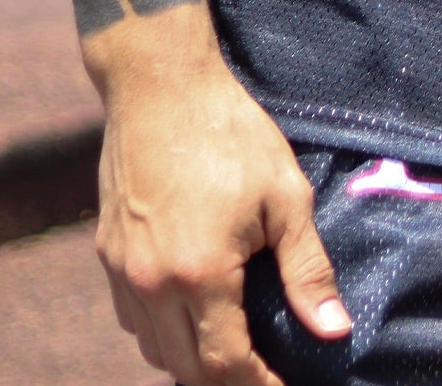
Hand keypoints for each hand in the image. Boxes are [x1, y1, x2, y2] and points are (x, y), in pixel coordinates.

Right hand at [86, 7, 350, 385]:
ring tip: (233, 347)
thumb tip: (334, 330)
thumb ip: (307, 271)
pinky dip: (162, 329)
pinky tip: (192, 310)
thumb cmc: (232, 134)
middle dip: (226, 379)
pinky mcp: (107, 253)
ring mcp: (123, 272)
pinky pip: (133, 316)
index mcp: (200, 275)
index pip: (226, 365)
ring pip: (153, 347)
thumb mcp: (285, 197)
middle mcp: (151, 285)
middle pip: (186, 368)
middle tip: (265, 371)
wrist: (161, 86)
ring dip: (191, 358)